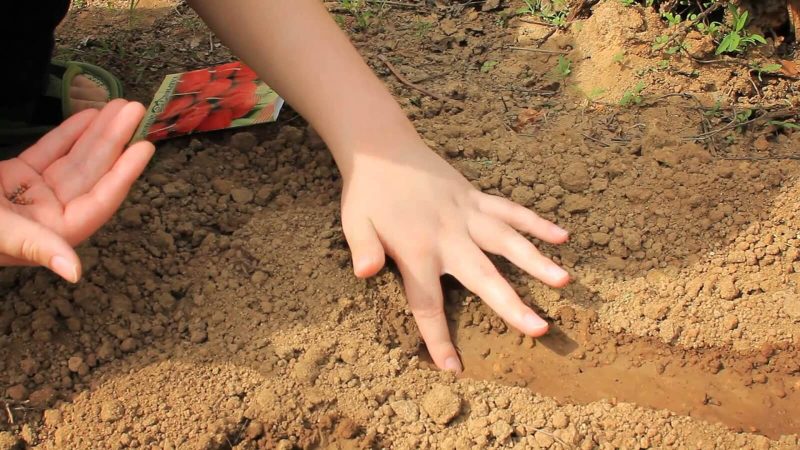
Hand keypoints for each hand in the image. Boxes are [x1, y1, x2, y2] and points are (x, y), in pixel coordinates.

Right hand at [0, 99, 154, 281]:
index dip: (122, 176)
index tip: (144, 148)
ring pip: (71, 161)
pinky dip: (67, 135)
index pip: (95, 203)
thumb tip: (75, 272)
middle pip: (88, 176)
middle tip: (135, 111)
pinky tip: (88, 115)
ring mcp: (29, 198)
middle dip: (112, 143)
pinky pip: (48, 154)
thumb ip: (36, 247)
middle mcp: (43, 219)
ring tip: (120, 105)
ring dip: (95, 134)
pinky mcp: (12, 179)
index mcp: (44, 237)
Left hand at [341, 139, 569, 372]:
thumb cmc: (367, 193)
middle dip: (511, 306)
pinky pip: (510, 210)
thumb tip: (365, 273)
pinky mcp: (475, 196)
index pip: (427, 304)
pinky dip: (536, 222)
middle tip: (539, 329)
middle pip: (484, 277)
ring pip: (507, 241)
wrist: (382, 148)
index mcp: (417, 250)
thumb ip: (364, 248)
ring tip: (564, 281)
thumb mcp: (354, 222)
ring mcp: (467, 214)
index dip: (439, 339)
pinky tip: (562, 236)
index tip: (454, 369)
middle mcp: (449, 235)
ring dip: (536, 261)